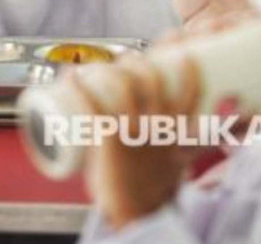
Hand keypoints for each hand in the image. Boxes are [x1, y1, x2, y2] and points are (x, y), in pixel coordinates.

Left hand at [70, 55, 201, 229]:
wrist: (140, 215)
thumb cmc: (153, 189)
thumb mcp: (178, 160)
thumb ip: (180, 140)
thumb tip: (181, 124)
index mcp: (179, 129)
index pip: (190, 86)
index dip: (184, 59)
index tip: (175, 44)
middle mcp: (159, 125)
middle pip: (150, 76)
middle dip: (136, 59)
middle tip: (124, 59)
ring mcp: (134, 130)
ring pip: (122, 83)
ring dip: (106, 66)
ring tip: (96, 67)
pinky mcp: (110, 138)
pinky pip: (91, 104)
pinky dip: (78, 86)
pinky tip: (69, 75)